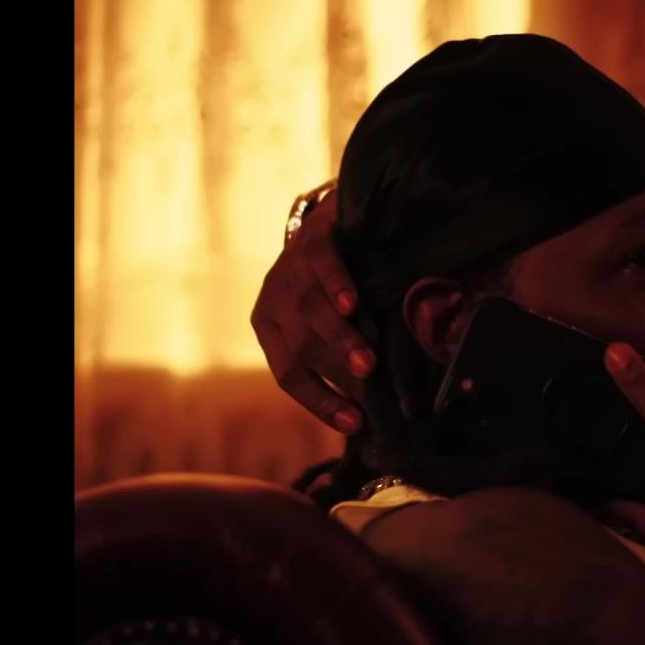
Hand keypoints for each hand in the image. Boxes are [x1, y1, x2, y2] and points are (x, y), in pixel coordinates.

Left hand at [251, 190, 375, 433]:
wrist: (337, 221)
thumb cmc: (338, 288)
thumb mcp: (329, 326)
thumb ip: (339, 358)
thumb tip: (372, 409)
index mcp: (271, 330)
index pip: (288, 375)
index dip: (320, 402)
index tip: (356, 423)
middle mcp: (273, 300)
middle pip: (300, 345)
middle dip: (334, 371)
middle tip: (368, 390)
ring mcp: (289, 267)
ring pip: (309, 309)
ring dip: (340, 338)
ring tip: (368, 362)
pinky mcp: (312, 237)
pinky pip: (321, 263)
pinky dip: (335, 285)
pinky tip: (352, 304)